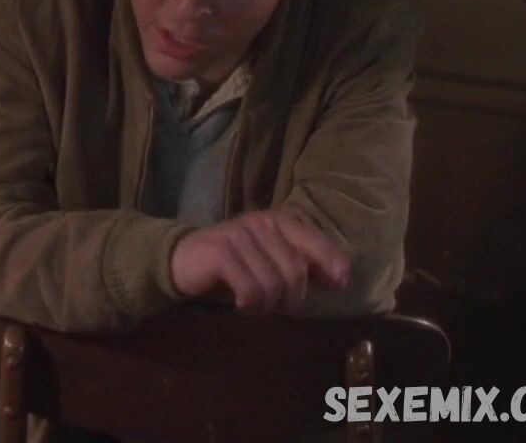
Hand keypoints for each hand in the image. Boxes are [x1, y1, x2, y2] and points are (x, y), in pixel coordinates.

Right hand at [169, 210, 349, 311]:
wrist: (184, 260)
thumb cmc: (234, 264)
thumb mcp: (271, 260)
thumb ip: (304, 264)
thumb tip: (342, 279)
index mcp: (278, 221)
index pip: (315, 241)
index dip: (332, 264)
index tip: (340, 285)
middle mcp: (261, 223)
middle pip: (296, 271)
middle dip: (290, 297)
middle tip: (275, 305)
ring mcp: (240, 236)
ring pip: (274, 284)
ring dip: (267, 304)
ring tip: (254, 303)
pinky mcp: (222, 252)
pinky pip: (251, 289)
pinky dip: (249, 303)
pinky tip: (240, 302)